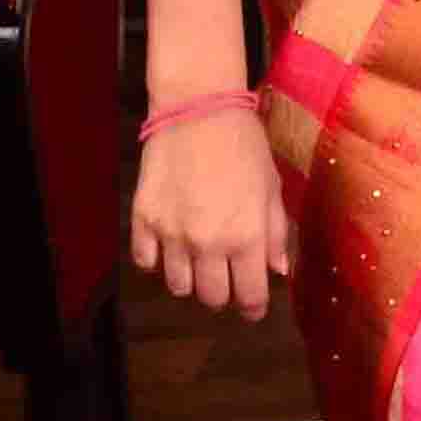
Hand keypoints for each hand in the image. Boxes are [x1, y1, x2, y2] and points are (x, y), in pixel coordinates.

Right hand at [130, 102, 292, 318]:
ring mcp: (171, 235)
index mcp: (246, 237)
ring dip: (191, 280)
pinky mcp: (143, 221)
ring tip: (198, 261)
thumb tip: (277, 271)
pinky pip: (146, 262)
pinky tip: (169, 246)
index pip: (248, 296)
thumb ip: (276, 234)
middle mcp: (207, 244)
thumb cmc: (244, 147)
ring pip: (178, 286)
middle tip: (226, 278)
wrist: (197, 111)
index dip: (252, 308)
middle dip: (222, 294)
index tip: (252, 309)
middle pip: (211, 298)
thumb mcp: (272, 188)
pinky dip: (158, 260)